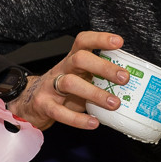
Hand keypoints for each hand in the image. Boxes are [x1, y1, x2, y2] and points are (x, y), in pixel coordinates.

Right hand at [6, 31, 129, 130]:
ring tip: (115, 103)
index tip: (119, 42)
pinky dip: (79, 119)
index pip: (83, 41)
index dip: (100, 39)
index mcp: (72, 60)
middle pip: (79, 59)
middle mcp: (61, 69)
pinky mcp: (44, 105)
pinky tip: (94, 122)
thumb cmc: (63, 90)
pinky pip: (61, 112)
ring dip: (95, 93)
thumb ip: (98, 78)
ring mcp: (51, 87)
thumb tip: (131, 84)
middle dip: (104, 67)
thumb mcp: (79, 77)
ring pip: (71, 83)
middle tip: (124, 78)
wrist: (30, 103)